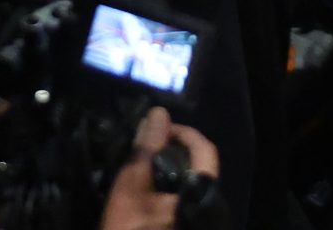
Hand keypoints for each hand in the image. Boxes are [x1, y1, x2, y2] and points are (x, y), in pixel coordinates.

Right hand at [99, 107, 221, 229]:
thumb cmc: (128, 227)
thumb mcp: (131, 185)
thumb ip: (147, 148)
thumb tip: (160, 113)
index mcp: (199, 192)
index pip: (205, 150)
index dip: (184, 134)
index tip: (158, 130)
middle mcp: (205, 204)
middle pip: (198, 165)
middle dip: (173, 150)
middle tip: (147, 146)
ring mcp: (196, 216)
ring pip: (189, 181)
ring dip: (169, 169)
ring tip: (143, 165)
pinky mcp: (185, 224)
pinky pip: (183, 197)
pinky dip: (167, 186)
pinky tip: (148, 188)